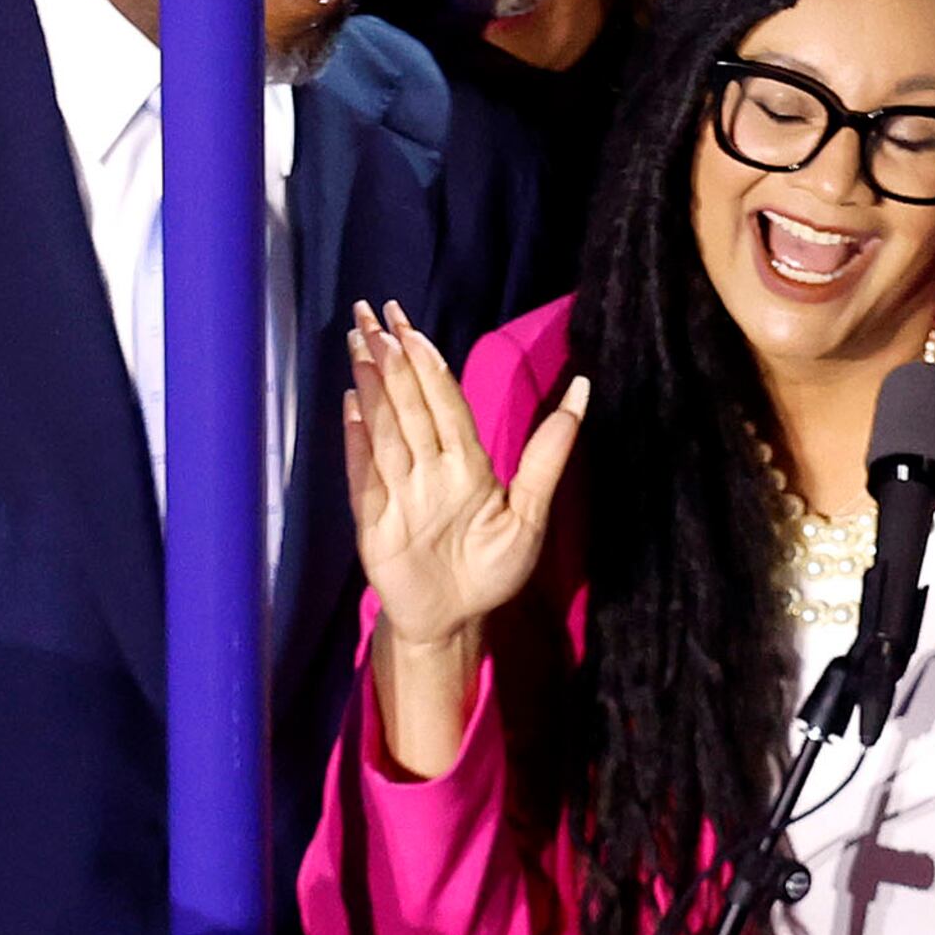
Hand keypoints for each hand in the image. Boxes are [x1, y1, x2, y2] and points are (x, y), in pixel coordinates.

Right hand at [346, 300, 580, 656]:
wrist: (456, 621)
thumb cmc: (491, 570)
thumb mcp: (530, 513)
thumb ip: (549, 453)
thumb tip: (583, 390)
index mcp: (466, 464)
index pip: (444, 402)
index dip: (428, 363)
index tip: (412, 325)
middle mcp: (429, 469)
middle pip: (409, 404)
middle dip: (393, 359)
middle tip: (374, 312)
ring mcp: (398, 492)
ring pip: (386, 429)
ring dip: (373, 387)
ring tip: (361, 345)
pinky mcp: (374, 520)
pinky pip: (365, 475)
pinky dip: (359, 441)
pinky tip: (351, 405)